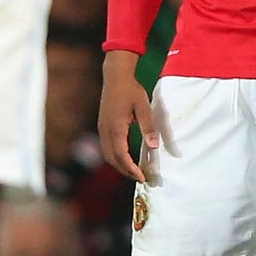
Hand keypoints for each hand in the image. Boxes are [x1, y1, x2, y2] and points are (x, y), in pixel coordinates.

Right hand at [99, 50, 159, 181]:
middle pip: (112, 159)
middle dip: (126, 171)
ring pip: (107, 154)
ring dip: (120, 165)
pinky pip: (107, 147)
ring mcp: (102, 129)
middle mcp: (105, 131)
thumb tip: (153, 146)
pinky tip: (126, 158)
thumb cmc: (131, 90)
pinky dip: (116, 157)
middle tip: (141, 178)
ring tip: (134, 171)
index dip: (131, 169)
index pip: (121, 156)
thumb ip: (148, 127)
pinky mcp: (103, 126)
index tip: (142, 177)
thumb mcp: (144, 107)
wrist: (116, 77)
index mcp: (115, 128)